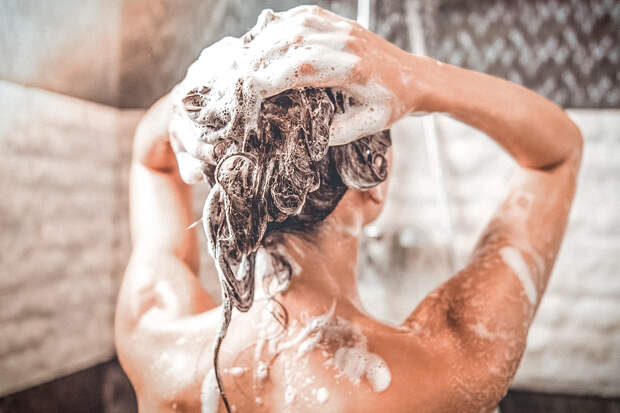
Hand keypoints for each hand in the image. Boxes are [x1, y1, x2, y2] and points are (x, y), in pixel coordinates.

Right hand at [168, 6, 422, 183]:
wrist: (415, 76)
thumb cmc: (392, 103)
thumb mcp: (368, 126)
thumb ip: (335, 132)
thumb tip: (301, 134)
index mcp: (352, 68)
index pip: (301, 67)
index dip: (269, 77)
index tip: (248, 93)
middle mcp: (345, 42)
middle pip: (290, 42)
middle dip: (258, 60)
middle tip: (236, 79)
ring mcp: (341, 27)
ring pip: (292, 26)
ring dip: (264, 42)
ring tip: (243, 61)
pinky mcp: (337, 21)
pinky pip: (301, 16)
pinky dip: (278, 27)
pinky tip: (263, 40)